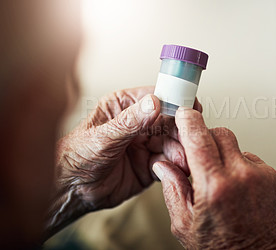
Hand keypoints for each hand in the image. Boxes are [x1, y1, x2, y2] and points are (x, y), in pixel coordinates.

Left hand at [45, 87, 199, 237]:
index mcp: (124, 106)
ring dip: (180, 149)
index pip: (156, 96)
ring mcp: (145, 144)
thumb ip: (130, 122)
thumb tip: (154, 103)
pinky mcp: (150, 164)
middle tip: (190, 138)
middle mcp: (138, 123)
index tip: (190, 107)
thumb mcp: (102, 137)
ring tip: (182, 159)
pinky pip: (169, 161)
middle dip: (181, 130)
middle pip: (170, 120)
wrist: (72, 192)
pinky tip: (173, 169)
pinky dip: (174, 165)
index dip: (175, 100)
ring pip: (172, 142)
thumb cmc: (76, 158)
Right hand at [153, 108, 275, 248]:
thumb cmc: (219, 249)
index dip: (189, 121)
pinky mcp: (272, 177)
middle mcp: (240, 176)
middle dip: (205, 138)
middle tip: (198, 156)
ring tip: (218, 178)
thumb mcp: (184, 224)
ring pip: (235, 144)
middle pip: (219, 133)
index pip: (199, 138)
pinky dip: (238, 164)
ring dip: (222, 153)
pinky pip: (249, 157)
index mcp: (214, 187)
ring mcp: (260, 175)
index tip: (184, 114)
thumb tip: (163, 164)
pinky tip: (234, 185)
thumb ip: (172, 188)